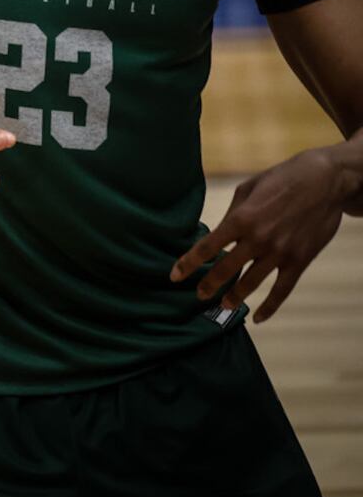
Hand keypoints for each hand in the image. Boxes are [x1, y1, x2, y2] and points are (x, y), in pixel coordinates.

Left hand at [171, 147, 351, 322]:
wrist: (322, 181)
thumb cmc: (281, 179)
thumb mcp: (249, 188)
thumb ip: (233, 213)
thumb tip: (220, 233)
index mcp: (241, 217)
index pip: (208, 246)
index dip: (189, 263)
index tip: (174, 276)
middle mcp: (258, 238)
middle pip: (227, 269)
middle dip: (209, 285)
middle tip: (198, 295)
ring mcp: (279, 253)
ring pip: (251, 283)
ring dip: (234, 297)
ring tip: (222, 306)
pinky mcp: (299, 261)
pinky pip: (281, 290)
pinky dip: (270, 307)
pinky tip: (259, 317)